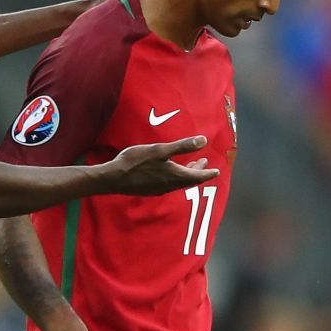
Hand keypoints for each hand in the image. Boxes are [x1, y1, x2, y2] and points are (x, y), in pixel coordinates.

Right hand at [101, 137, 218, 194]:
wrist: (114, 179)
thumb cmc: (136, 161)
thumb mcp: (161, 150)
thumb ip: (183, 146)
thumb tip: (204, 141)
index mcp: (176, 176)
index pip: (198, 176)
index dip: (208, 173)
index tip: (217, 171)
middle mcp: (171, 185)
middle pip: (190, 179)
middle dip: (198, 170)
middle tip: (203, 161)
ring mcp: (161, 189)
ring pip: (179, 182)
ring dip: (187, 173)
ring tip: (190, 164)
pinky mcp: (151, 190)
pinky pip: (170, 184)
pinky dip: (176, 177)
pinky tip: (170, 172)